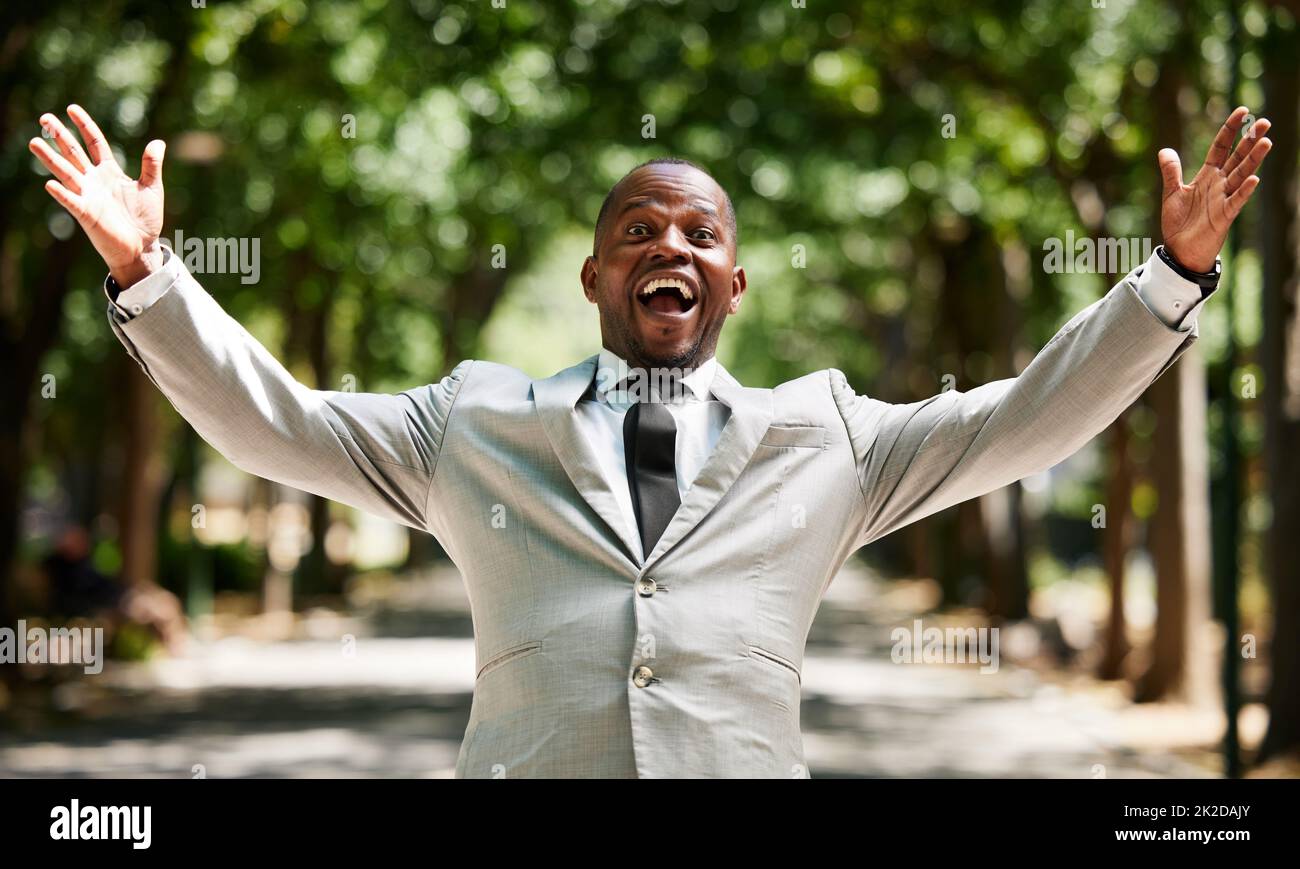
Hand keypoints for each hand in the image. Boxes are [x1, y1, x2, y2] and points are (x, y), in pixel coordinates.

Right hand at [29, 105, 167, 288]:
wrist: (142, 246)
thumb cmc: (145, 219)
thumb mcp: (152, 188)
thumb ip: (152, 165)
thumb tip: (158, 142)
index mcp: (109, 172)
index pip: (94, 143)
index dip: (84, 125)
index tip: (71, 108)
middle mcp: (93, 180)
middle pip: (74, 153)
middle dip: (60, 135)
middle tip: (44, 117)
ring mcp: (87, 196)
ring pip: (65, 172)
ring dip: (50, 159)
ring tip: (34, 143)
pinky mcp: (86, 214)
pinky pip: (71, 201)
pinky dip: (62, 193)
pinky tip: (50, 183)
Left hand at [1158, 106, 1271, 272]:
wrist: (1179, 250)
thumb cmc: (1179, 223)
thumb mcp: (1172, 193)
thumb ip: (1171, 172)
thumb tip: (1165, 150)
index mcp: (1207, 176)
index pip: (1221, 147)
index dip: (1230, 130)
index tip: (1242, 110)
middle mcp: (1219, 184)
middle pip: (1237, 157)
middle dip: (1250, 140)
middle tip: (1264, 122)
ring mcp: (1223, 199)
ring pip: (1241, 175)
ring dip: (1253, 160)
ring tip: (1266, 142)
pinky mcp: (1224, 216)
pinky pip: (1236, 201)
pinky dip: (1244, 191)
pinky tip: (1254, 179)